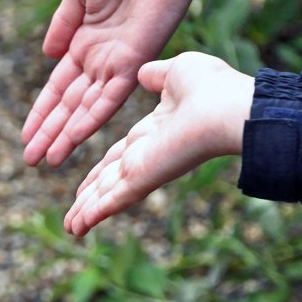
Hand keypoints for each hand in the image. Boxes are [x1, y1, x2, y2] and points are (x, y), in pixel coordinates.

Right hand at [22, 0, 232, 166]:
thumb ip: (63, 25)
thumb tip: (48, 56)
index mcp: (83, 43)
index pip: (57, 87)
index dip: (41, 112)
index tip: (25, 136)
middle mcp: (99, 61)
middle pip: (68, 106)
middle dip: (48, 133)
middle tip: (30, 159)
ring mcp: (116, 64)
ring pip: (85, 109)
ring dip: (65, 135)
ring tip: (47, 160)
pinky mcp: (135, 62)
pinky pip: (111, 97)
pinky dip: (92, 118)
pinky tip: (75, 137)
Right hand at [64, 52, 252, 236]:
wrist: (229, 108)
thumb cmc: (212, 87)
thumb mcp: (177, 72)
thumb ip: (157, 75)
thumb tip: (144, 73)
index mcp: (154, 132)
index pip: (119, 155)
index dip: (102, 169)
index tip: (88, 181)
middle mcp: (147, 154)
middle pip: (110, 180)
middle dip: (90, 196)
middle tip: (75, 214)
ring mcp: (145, 169)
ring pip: (107, 195)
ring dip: (86, 212)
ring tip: (72, 229)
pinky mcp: (143, 179)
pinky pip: (113, 200)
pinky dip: (93, 214)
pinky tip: (79, 226)